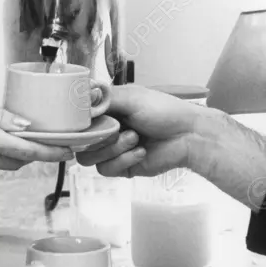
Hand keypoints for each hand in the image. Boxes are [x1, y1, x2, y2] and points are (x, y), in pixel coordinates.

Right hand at [75, 85, 205, 177]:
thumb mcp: (132, 97)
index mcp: (106, 110)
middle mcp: (106, 130)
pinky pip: (106, 169)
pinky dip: (124, 160)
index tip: (86, 121)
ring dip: (113, 148)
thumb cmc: (162, 110)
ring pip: (89, 158)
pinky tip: (141, 152)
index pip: (78, 119)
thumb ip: (104, 98)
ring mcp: (112, 150)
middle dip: (99, 136)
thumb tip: (79, 97)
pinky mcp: (121, 167)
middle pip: (80, 141)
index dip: (78, 122)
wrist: (187, 135)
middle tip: (118, 130)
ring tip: (135, 139)